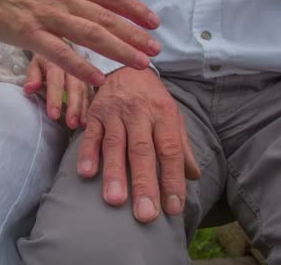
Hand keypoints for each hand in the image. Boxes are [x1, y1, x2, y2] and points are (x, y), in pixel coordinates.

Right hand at [0, 0, 160, 86]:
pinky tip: (98, 77)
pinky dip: (81, 65)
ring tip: (139, 64)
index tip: (155, 23)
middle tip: (155, 50)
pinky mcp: (30, 33)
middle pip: (106, 17)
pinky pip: (59, 52)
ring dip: (118, 50)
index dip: (135, 9)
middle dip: (134, 34)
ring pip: (89, 34)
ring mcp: (47, 15)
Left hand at [24, 54, 89, 128]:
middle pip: (74, 86)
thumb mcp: (35, 64)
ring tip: (81, 124)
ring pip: (84, 90)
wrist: (59, 46)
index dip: (55, 98)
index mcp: (55, 61)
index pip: (55, 80)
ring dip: (83, 108)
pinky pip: (90, 92)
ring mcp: (82, 72)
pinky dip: (89, 106)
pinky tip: (87, 119)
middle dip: (73, 106)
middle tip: (71, 123)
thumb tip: (29, 89)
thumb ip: (33, 76)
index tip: (54, 116)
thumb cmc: (45, 60)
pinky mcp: (88, 79)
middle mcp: (71, 66)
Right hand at [77, 67, 199, 222]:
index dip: (172, 179)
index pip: (170, 150)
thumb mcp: (172, 116)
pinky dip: (87, 153)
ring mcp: (115, 113)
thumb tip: (194, 176)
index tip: (173, 208)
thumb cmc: (151, 98)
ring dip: (114, 173)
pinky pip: (90, 135)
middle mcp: (140, 114)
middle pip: (142, 151)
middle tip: (146, 214)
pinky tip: (86, 173)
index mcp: (163, 115)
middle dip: (144, 184)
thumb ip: (181, 146)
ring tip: (115, 200)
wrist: (125, 66)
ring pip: (115, 145)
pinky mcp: (95, 113)